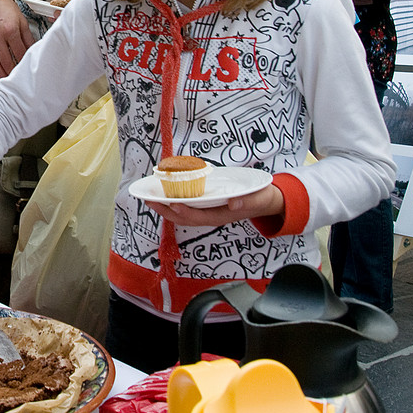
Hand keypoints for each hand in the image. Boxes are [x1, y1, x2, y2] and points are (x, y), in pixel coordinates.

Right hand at [0, 0, 34, 77]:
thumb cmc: (7, 10)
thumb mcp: (22, 21)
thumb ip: (28, 38)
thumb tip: (33, 52)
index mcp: (10, 30)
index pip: (19, 53)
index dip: (24, 63)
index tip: (27, 68)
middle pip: (6, 61)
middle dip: (13, 71)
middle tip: (18, 76)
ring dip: (1, 73)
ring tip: (8, 76)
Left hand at [146, 185, 284, 226]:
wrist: (264, 201)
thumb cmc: (259, 198)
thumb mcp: (258, 198)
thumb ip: (247, 201)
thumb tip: (233, 202)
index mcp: (222, 216)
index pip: (199, 217)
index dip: (184, 213)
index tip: (172, 204)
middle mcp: (211, 216)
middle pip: (184, 218)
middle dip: (165, 210)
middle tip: (149, 200)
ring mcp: (207, 212)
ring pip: (181, 214)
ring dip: (165, 207)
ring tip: (149, 198)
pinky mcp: (205, 205)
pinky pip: (185, 206)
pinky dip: (172, 201)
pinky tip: (162, 193)